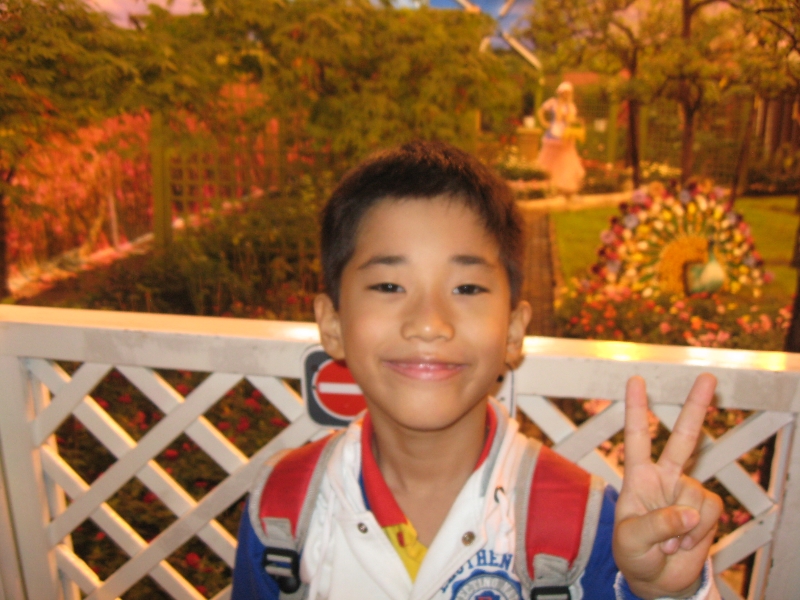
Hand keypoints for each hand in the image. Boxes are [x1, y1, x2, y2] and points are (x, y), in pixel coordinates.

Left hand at [613, 374, 722, 598]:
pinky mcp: (706, 510)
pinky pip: (708, 514)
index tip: (635, 379)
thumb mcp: (631, 541)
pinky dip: (698, 532)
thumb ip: (656, 524)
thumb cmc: (634, 555)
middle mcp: (664, 478)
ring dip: (684, 526)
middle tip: (708, 377)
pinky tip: (684, 542)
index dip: (636, 409)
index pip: (636, 437)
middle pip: (682, 439)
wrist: (658, 580)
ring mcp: (686, 492)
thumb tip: (689, 513)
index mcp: (638, 477)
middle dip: (696, 407)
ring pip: (696, 496)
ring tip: (668, 541)